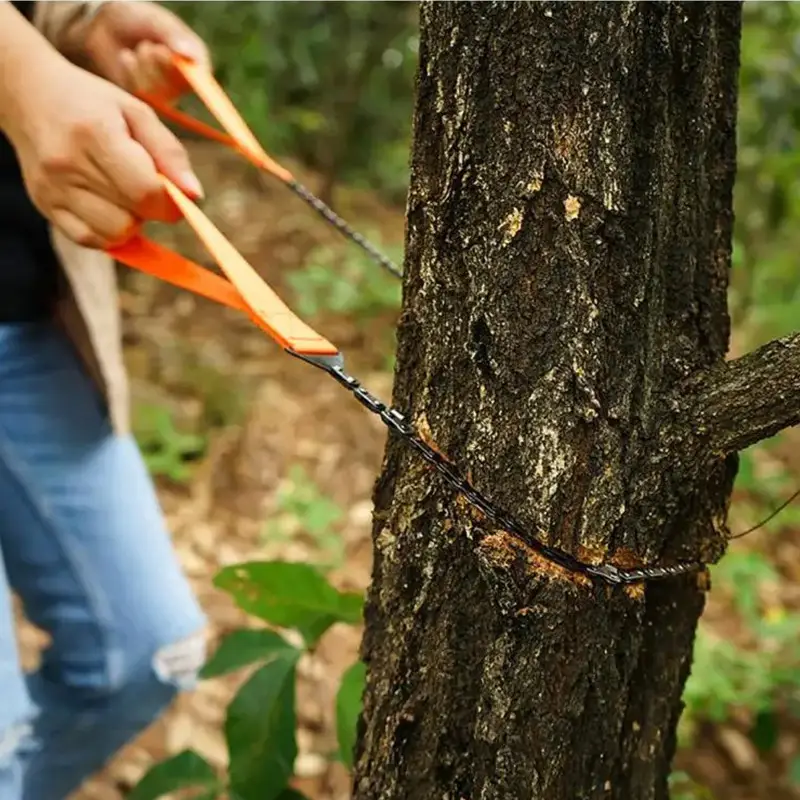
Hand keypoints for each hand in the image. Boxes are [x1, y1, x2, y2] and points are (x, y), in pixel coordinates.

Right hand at [5, 53, 203, 248]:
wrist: (30, 95)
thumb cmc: (94, 104)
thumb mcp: (138, 113)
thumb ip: (170, 155)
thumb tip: (195, 196)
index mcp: (95, 134)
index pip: (145, 192)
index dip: (171, 203)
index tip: (177, 194)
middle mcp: (67, 165)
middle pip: (131, 218)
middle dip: (151, 210)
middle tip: (144, 185)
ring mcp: (52, 189)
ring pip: (114, 235)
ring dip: (131, 222)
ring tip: (123, 193)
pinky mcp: (45, 206)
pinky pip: (90, 240)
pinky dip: (109, 231)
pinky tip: (108, 206)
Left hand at [81, 1, 209, 100]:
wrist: (105, 26)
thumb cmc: (137, 19)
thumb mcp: (155, 21)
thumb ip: (173, 35)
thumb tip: (189, 55)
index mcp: (195, 64)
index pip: (204, 80)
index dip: (194, 78)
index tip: (177, 64)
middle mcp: (183, 83)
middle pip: (177, 84)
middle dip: (160, 62)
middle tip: (148, 45)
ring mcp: (164, 94)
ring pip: (158, 89)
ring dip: (143, 65)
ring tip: (137, 49)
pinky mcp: (145, 101)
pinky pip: (140, 92)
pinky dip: (131, 71)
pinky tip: (127, 58)